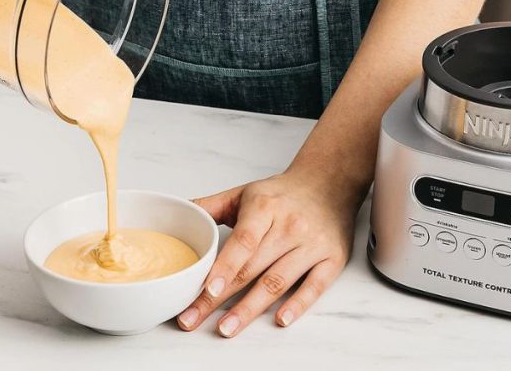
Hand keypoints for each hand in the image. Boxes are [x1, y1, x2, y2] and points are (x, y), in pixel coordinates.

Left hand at [178, 169, 360, 336]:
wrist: (328, 181)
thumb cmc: (281, 194)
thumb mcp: (244, 192)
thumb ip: (211, 205)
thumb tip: (178, 212)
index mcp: (265, 208)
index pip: (243, 242)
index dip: (225, 267)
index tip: (206, 290)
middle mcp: (290, 226)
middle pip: (253, 268)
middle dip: (221, 298)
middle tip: (194, 318)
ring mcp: (312, 244)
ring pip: (278, 282)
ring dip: (251, 308)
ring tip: (227, 328)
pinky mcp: (332, 259)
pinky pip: (314, 286)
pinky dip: (297, 305)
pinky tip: (280, 320)